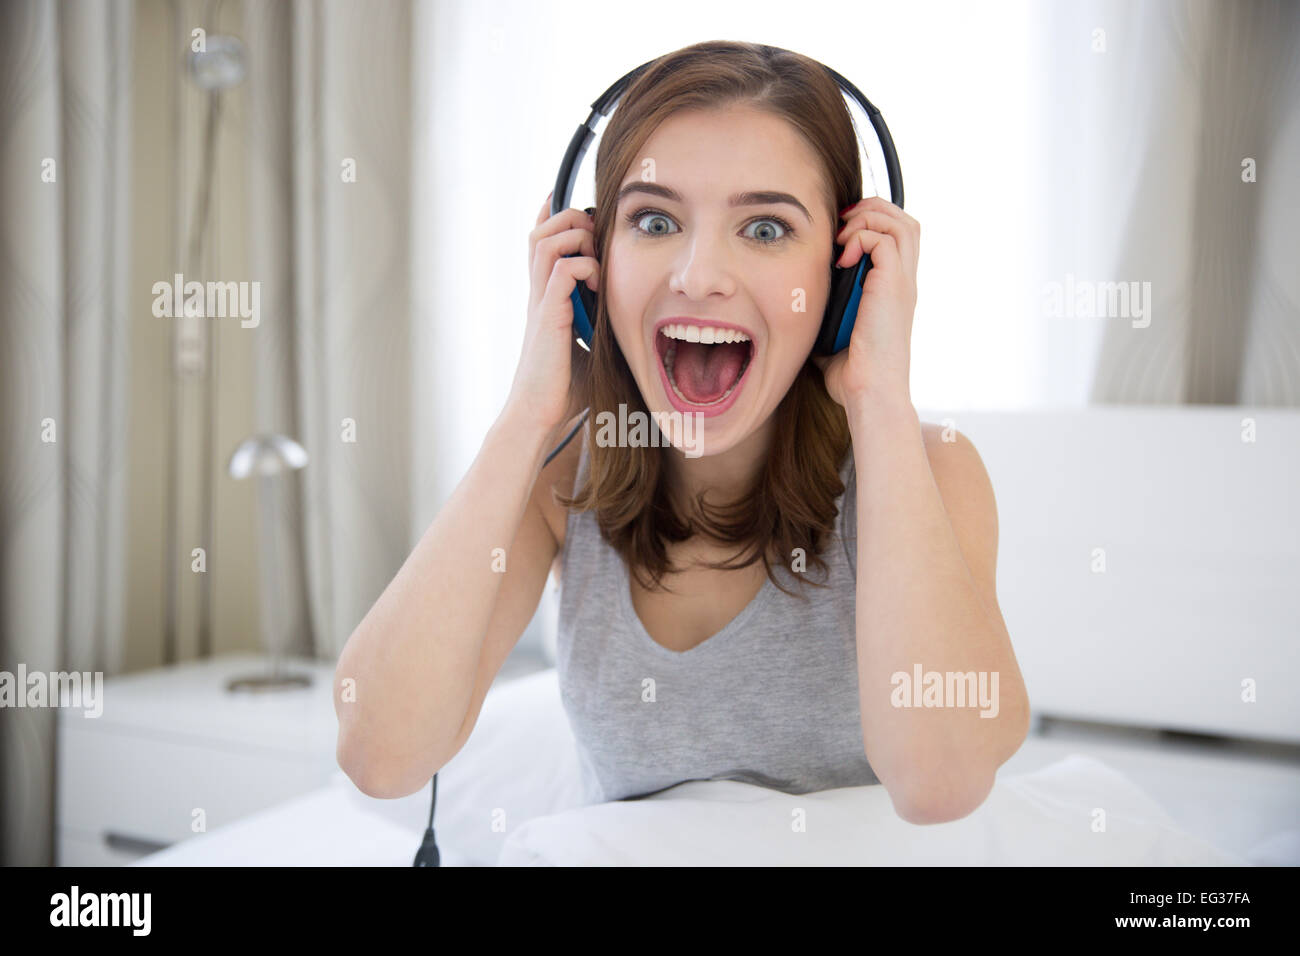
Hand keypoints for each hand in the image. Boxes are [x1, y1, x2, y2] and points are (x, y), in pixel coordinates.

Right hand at [505, 190, 599, 431]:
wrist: (539, 413)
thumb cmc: (563, 387)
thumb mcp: (590, 347)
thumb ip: (601, 326)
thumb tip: (631, 323)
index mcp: (546, 296)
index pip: (542, 242)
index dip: (555, 216)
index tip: (579, 208)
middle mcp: (539, 293)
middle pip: (540, 230)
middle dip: (569, 218)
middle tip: (595, 233)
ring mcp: (541, 303)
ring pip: (546, 241)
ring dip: (575, 237)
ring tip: (594, 254)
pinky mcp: (548, 316)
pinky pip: (563, 270)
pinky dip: (583, 266)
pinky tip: (596, 284)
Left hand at [812, 196, 919, 406]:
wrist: (870, 393)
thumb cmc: (854, 379)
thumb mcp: (834, 344)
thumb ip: (826, 325)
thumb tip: (805, 322)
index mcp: (894, 292)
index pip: (897, 239)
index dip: (871, 225)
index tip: (838, 237)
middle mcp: (903, 283)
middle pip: (905, 221)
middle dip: (872, 211)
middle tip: (841, 225)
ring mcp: (901, 283)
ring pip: (900, 222)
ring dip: (867, 220)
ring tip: (842, 239)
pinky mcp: (892, 286)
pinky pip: (883, 239)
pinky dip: (859, 238)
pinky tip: (841, 259)